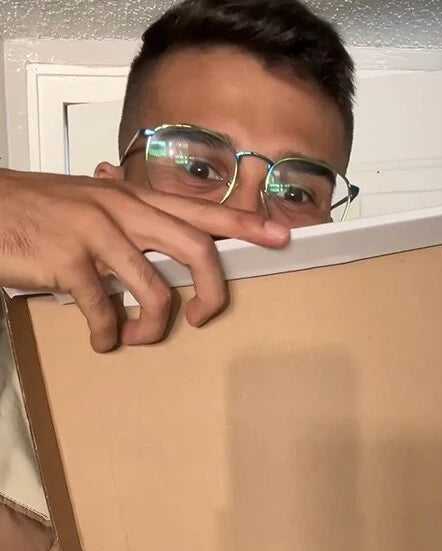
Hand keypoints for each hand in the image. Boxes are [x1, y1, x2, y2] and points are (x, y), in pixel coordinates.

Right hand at [0, 168, 289, 351]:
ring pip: (155, 291)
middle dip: (212, 293)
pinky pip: (105, 312)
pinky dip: (106, 336)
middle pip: (196, 249)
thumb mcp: (90, 203)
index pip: (202, 210)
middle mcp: (123, 210)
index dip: (245, 224)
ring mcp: (97, 234)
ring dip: (152, 328)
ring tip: (134, 337)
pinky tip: (101, 340)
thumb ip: (129, 219)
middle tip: (202, 319)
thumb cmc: (38, 210)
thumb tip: (160, 240)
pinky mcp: (68, 261)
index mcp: (134, 198)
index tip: (281, 237)